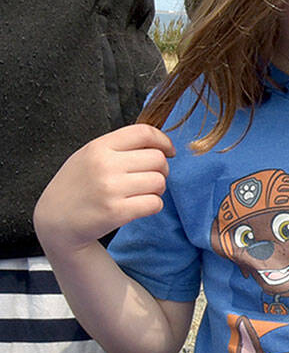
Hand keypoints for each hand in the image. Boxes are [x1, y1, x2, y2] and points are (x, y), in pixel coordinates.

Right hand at [34, 124, 174, 253]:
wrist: (56, 219)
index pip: (143, 132)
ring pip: (159, 182)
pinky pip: (155, 203)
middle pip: (158, 159)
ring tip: (142, 193)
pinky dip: (153, 206)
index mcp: (99, 147)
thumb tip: (159, 145)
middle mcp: (105, 164)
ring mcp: (110, 188)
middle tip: (150, 178)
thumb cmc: (78, 186)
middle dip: (162, 170)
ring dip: (158, 189)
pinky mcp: (117, 211)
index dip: (163, 141)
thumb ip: (119, 147)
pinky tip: (139, 206)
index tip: (169, 151)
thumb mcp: (89, 156)